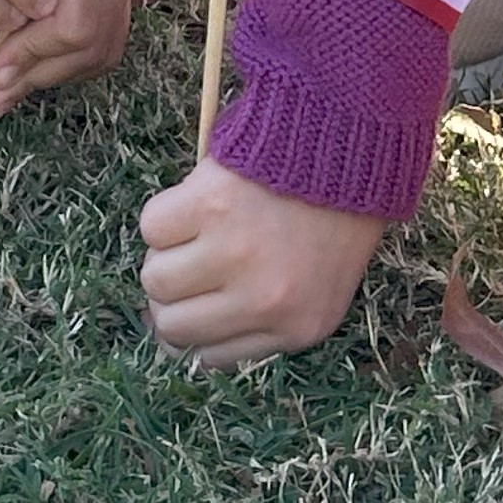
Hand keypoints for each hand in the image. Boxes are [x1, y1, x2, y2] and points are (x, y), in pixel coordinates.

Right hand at [141, 159, 383, 364]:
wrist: (349, 146)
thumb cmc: (330, 219)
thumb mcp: (316, 291)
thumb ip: (255, 322)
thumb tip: (165, 335)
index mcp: (295, 328)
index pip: (210, 356)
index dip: (194, 328)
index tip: (195, 303)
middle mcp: (264, 299)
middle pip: (171, 323)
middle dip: (173, 296)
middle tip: (193, 263)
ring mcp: (234, 252)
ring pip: (154, 276)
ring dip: (167, 253)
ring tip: (200, 229)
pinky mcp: (209, 205)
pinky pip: (153, 227)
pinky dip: (167, 214)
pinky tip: (200, 200)